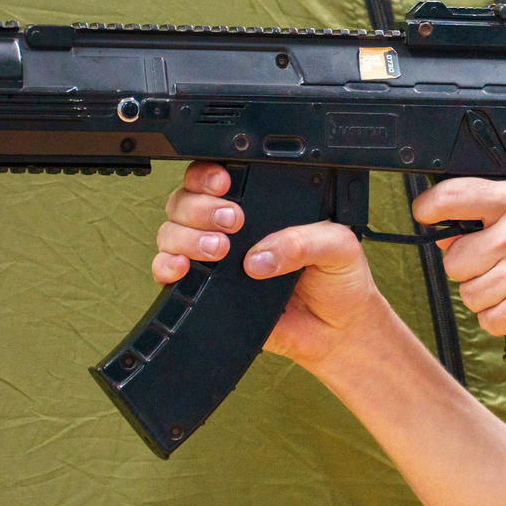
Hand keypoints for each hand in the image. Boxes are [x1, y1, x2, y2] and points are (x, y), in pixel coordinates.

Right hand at [151, 163, 398, 369]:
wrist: (336, 331)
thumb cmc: (338, 281)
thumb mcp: (337, 247)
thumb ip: (304, 241)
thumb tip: (260, 256)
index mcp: (261, 206)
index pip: (219, 178)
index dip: (209, 174)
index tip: (223, 182)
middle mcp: (230, 229)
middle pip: (187, 201)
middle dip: (200, 206)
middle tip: (232, 219)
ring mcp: (214, 259)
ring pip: (172, 232)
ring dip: (186, 236)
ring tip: (218, 249)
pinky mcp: (204, 291)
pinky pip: (168, 272)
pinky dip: (166, 266)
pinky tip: (183, 268)